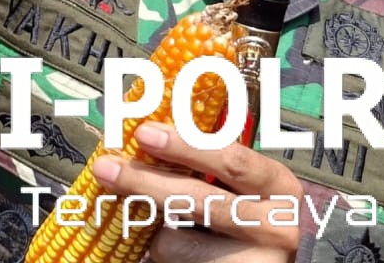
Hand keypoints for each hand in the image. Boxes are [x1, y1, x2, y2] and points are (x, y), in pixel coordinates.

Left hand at [89, 123, 299, 260]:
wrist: (276, 262)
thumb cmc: (254, 216)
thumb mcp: (245, 185)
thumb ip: (208, 162)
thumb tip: (145, 135)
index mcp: (276, 185)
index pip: (231, 160)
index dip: (185, 145)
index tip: (144, 133)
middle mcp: (274, 226)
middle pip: (197, 201)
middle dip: (144, 182)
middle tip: (106, 168)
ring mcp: (253, 261)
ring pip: (177, 242)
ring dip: (155, 231)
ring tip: (156, 223)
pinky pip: (173, 262)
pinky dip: (162, 254)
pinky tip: (175, 252)